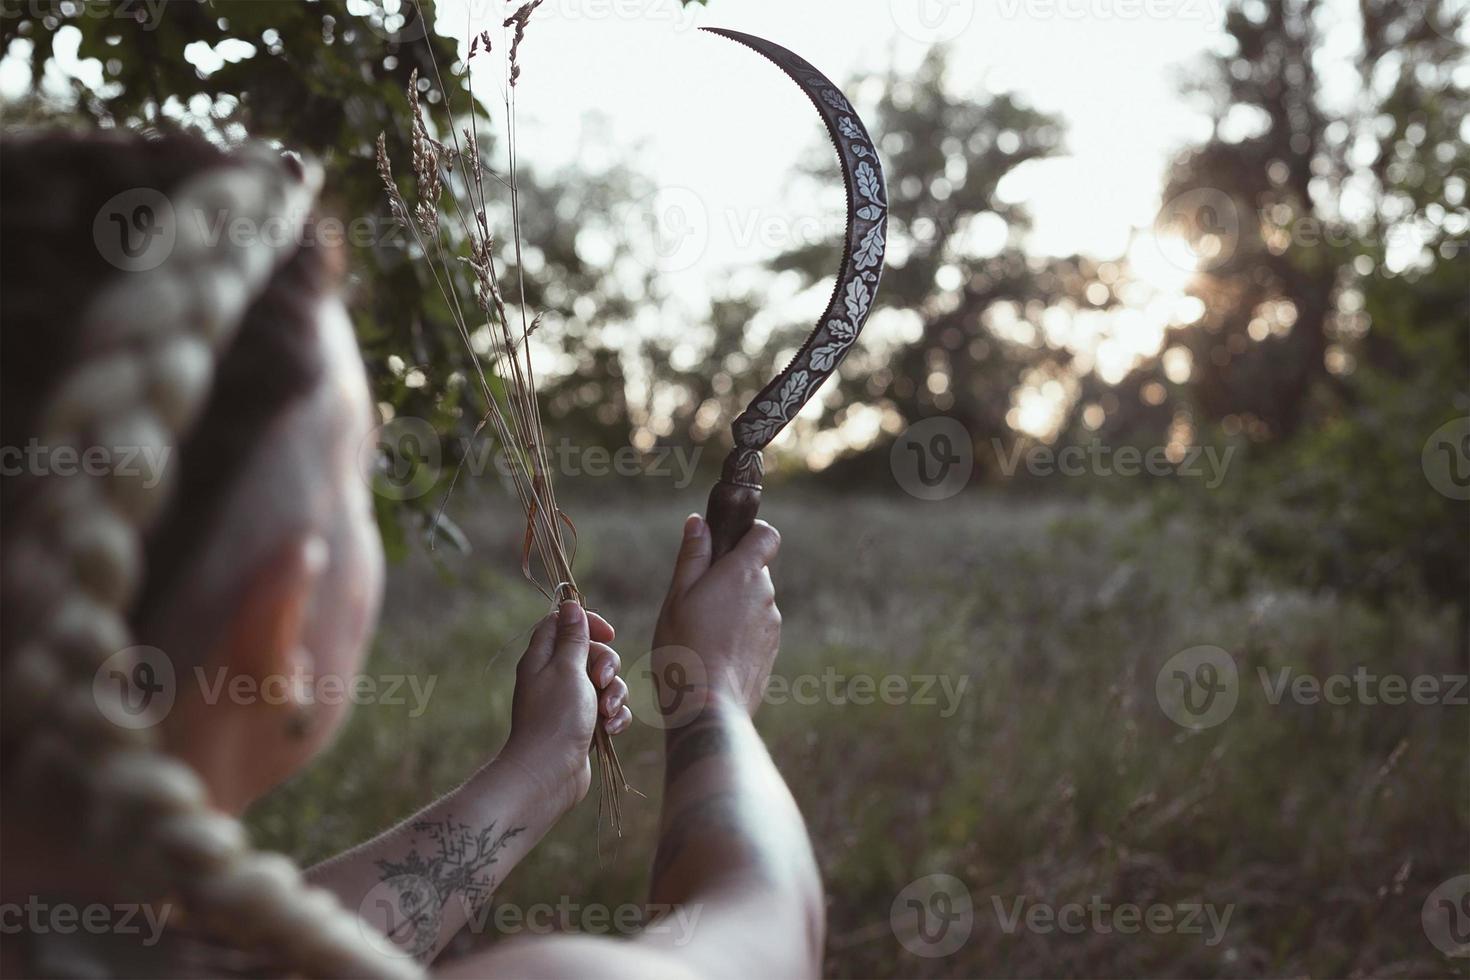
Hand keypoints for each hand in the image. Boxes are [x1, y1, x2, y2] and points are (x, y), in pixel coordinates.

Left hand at [501, 603, 629, 813]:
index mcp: (543, 658)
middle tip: (602, 681)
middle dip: (607, 664)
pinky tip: (611, 729)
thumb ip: (573, 637)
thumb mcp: (567, 668)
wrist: (549, 774)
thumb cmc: (556, 717)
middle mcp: (555, 677)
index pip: (564, 623)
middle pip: (592, 652)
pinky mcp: (585, 724)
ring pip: (605, 682)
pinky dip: (615, 716)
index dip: (588, 623)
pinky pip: (609, 709)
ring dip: (615, 694)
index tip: (608, 633)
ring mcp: (571, 702)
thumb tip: (570, 605)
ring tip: (607, 712)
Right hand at [653, 513, 781, 717]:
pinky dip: (738, 635)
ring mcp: (772, 627)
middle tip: (697, 599)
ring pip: (754, 604)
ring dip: (733, 609)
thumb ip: (693, 556)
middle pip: (754, 572)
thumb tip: (698, 522)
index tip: (727, 543)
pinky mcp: (771, 653)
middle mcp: (766, 596)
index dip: (751, 533)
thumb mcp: (678, 597)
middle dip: (730, 577)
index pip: (766, 535)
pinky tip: (713, 653)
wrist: (708, 706)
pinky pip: (755, 632)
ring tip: (701, 633)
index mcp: (744, 574)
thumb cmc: (685, 647)